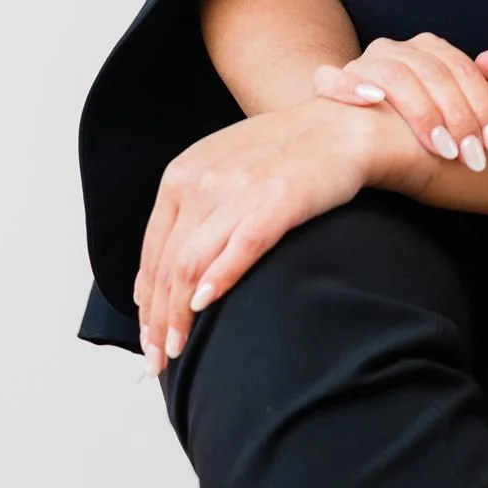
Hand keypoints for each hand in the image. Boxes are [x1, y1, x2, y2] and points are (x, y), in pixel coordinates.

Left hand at [134, 98, 379, 375]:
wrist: (340, 127)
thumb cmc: (283, 154)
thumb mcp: (219, 172)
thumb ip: (186, 216)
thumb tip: (154, 282)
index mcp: (183, 174)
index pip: (152, 252)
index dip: (146, 302)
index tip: (148, 338)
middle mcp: (202, 181)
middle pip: (168, 265)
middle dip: (158, 320)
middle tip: (157, 359)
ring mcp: (239, 191)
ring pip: (192, 264)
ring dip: (179, 314)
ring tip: (177, 349)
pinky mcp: (278, 201)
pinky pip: (240, 247)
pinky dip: (220, 279)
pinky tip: (206, 305)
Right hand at [312, 33, 487, 170]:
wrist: (356, 126)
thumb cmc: (417, 119)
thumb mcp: (453, 103)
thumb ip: (482, 80)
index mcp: (426, 48)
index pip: (462, 70)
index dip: (484, 108)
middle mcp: (394, 49)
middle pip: (432, 73)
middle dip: (458, 119)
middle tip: (473, 158)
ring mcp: (362, 64)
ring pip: (394, 76)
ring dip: (420, 112)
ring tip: (442, 149)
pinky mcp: (329, 83)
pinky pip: (332, 78)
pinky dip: (351, 87)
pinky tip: (374, 103)